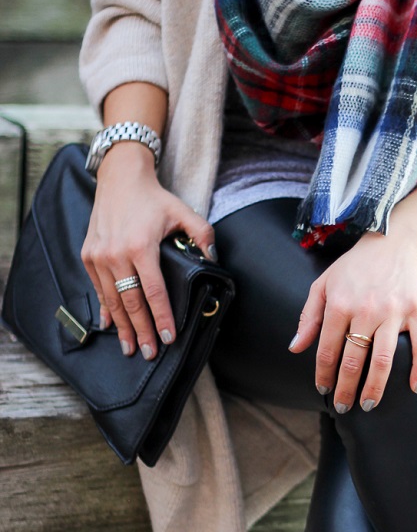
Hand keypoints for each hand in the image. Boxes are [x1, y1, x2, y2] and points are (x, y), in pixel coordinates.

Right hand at [81, 143, 216, 359]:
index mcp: (140, 247)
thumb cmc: (153, 198)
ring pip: (113, 300)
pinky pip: (99, 289)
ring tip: (131, 348)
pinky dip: (107, 309)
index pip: (154, 291)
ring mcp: (98, 256)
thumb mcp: (183, 211)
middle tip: (149, 353)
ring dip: (123, 326)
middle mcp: (115, 254)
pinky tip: (112, 326)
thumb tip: (213, 258)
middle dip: (142, 330)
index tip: (168, 337)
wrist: (119, 179)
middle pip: (131, 302)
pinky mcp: (88, 256)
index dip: (162, 316)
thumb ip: (202, 234)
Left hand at [288, 229, 416, 411]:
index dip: (324, 375)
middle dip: (346, 389)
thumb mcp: (323, 284)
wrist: (394, 241)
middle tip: (343, 407)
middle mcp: (366, 310)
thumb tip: (295, 348)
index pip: (327, 350)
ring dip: (375, 388)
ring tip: (368, 405)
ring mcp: (394, 312)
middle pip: (354, 360)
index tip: (324, 390)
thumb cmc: (355, 265)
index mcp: (340, 304)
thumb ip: (309, 317)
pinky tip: (415, 389)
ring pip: (384, 360)